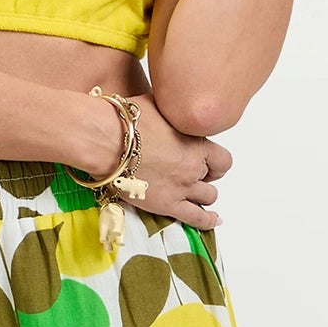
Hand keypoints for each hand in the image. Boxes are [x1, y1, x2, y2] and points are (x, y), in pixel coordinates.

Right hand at [86, 92, 232, 231]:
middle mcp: (193, 167)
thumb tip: (169, 105)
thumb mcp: (157, 105)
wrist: (106, 142)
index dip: (215, 161)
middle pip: (213, 177)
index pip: (222, 158)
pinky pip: (196, 218)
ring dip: (203, 195)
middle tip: (194, 174)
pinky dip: (207, 221)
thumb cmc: (126, 122)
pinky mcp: (167, 204)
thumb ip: (171, 112)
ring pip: (208, 197)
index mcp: (196, 143)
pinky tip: (214, 221)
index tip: (207, 161)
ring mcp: (182, 188)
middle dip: (205, 176)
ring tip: (195, 194)